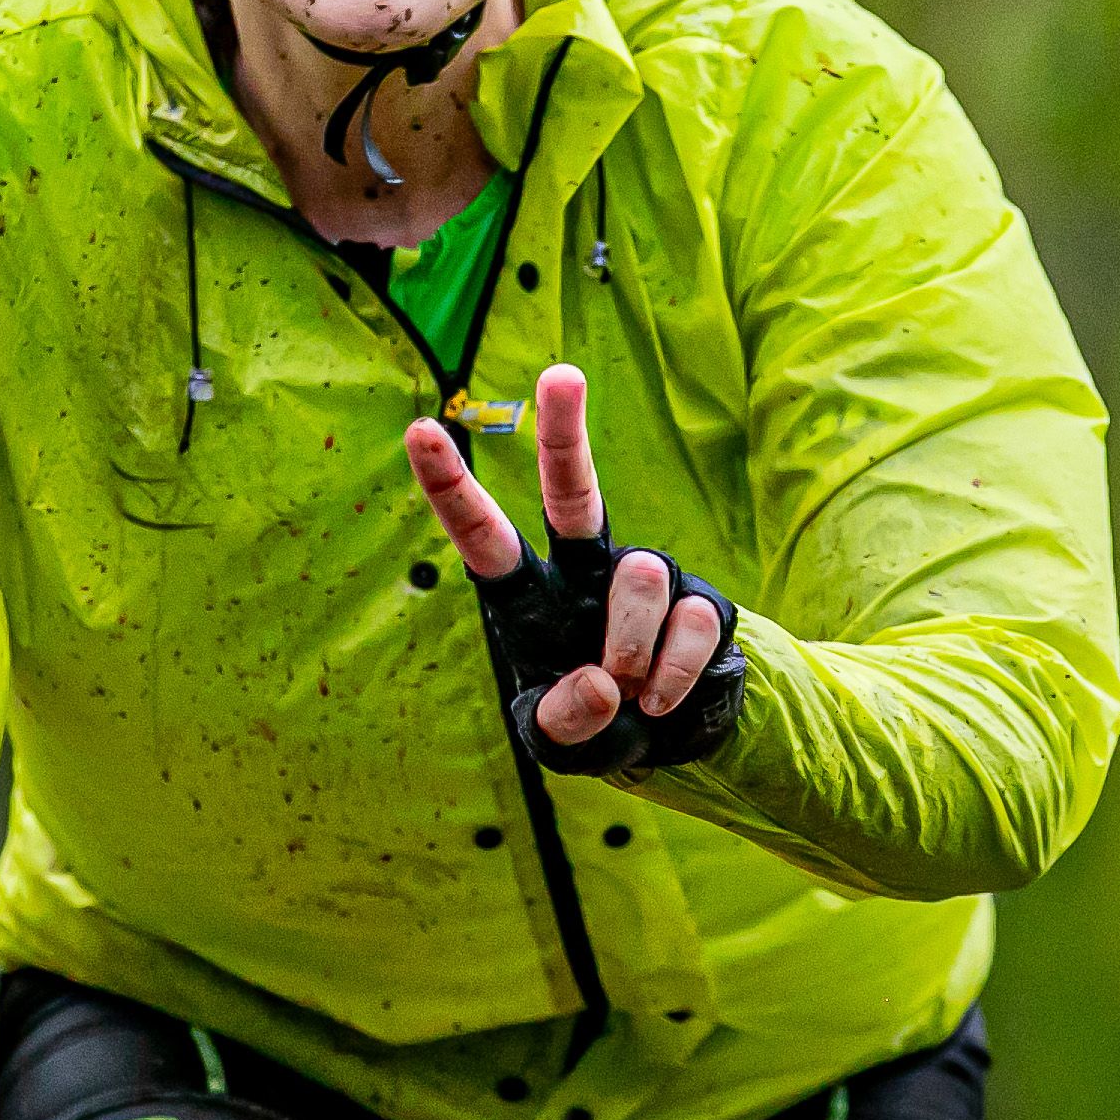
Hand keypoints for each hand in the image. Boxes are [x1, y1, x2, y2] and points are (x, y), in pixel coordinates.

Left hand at [402, 364, 743, 769]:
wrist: (670, 744)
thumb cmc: (592, 728)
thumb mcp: (556, 745)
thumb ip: (563, 723)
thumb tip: (602, 683)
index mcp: (527, 597)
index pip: (482, 536)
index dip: (450, 487)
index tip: (419, 429)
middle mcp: (583, 571)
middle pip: (573, 492)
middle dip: (565, 433)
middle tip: (561, 374)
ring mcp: (644, 577)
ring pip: (640, 578)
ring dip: (632, 649)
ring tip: (629, 695)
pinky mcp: (700, 597)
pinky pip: (690, 621)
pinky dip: (674, 675)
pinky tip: (663, 701)